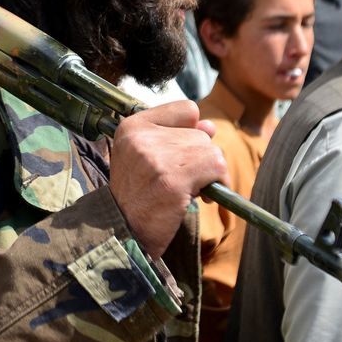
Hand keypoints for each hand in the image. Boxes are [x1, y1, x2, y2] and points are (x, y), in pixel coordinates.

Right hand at [109, 101, 225, 258]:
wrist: (123, 232)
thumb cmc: (138, 196)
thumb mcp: (147, 158)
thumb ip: (177, 137)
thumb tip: (210, 126)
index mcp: (132, 126)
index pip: (187, 109)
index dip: (191, 131)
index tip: (181, 154)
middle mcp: (142, 137)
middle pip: (201, 133)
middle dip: (199, 159)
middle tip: (181, 181)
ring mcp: (156, 158)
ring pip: (211, 150)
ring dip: (209, 174)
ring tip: (188, 190)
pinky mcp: (172, 179)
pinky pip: (216, 167)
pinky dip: (219, 183)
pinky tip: (201, 197)